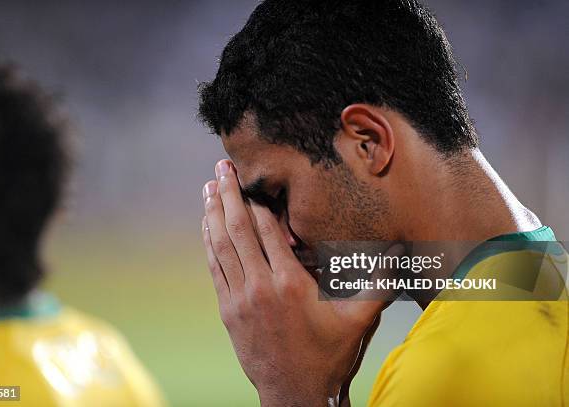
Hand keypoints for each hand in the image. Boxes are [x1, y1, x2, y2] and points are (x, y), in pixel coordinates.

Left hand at [201, 159, 397, 405]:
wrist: (295, 394)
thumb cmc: (328, 356)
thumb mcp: (358, 319)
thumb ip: (378, 282)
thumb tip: (400, 250)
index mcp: (290, 283)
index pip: (268, 229)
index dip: (256, 200)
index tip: (249, 177)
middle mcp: (259, 286)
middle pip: (237, 230)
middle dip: (227, 195)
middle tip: (221, 167)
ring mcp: (239, 299)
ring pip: (220, 246)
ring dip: (212, 214)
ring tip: (209, 188)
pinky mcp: (228, 311)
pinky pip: (215, 268)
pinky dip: (209, 243)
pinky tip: (207, 226)